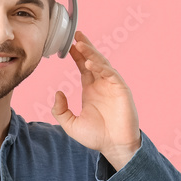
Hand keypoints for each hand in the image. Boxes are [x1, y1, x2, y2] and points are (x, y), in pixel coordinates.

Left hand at [51, 31, 140, 169]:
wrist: (114, 147)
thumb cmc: (96, 137)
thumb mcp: (70, 124)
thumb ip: (60, 110)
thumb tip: (58, 93)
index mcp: (91, 90)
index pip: (83, 68)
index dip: (77, 56)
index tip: (69, 45)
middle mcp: (102, 85)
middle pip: (93, 61)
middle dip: (85, 47)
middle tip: (76, 34)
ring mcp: (113, 87)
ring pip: (102, 64)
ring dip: (91, 53)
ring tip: (81, 44)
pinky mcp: (122, 91)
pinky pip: (111, 75)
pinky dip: (100, 67)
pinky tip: (89, 63)